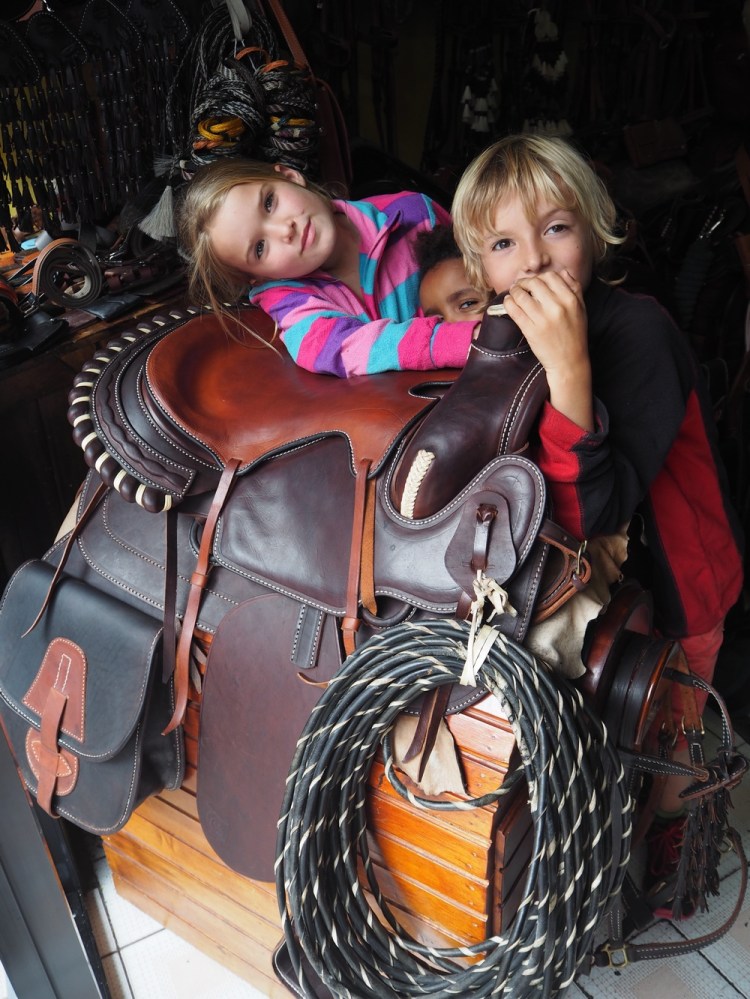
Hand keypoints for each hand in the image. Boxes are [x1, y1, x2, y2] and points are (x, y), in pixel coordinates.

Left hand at [502, 270, 593, 431]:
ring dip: (514, 292)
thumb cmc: (575, 335)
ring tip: (513, 293)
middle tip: (519, 286)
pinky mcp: (531, 330)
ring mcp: (543, 319)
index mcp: (570, 299)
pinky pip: (514, 311)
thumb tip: (561, 271)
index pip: (550, 277)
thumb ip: (574, 288)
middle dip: (523, 282)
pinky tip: (508, 303)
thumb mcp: (581, 308)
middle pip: (534, 283)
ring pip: (521, 295)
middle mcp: (557, 307)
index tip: (533, 282)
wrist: (569, 361)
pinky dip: (508, 303)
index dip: (539, 277)